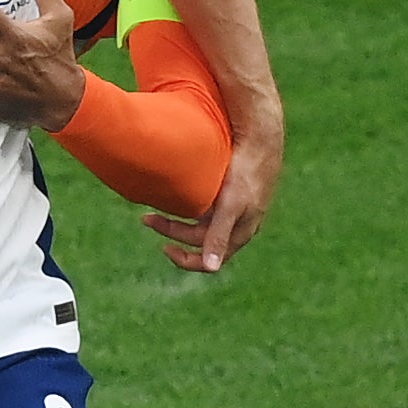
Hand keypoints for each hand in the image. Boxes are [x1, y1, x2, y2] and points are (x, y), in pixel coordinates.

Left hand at [141, 134, 271, 272]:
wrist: (261, 138)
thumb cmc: (246, 171)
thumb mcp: (230, 205)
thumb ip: (219, 235)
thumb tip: (212, 269)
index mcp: (239, 234)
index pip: (208, 262)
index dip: (184, 259)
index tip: (163, 246)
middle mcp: (237, 225)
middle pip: (199, 239)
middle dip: (173, 232)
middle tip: (147, 218)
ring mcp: (234, 209)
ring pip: (201, 224)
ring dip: (179, 220)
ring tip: (157, 208)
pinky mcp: (231, 192)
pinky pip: (206, 207)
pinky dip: (189, 206)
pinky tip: (177, 195)